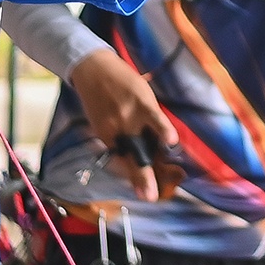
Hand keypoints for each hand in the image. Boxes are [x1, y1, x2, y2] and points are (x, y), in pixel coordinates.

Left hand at [69, 49, 182, 201]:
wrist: (92, 67)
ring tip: (160, 184)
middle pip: (133, 158)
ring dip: (150, 165)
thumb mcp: (102, 120)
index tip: (145, 192)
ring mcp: (128, 117)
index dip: (136, 177)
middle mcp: (117, 130)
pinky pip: (155, 119)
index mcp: (107, 137)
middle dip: (142, 179)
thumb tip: (136, 154)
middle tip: (149, 197)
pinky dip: (163, 130)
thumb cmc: (99, 97)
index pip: (123, 161)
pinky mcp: (142, 102)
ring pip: (143, 144)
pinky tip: (171, 142)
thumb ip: (119, 137)